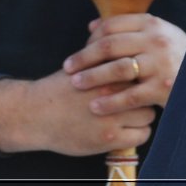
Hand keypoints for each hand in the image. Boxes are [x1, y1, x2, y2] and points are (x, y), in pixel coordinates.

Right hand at [0, 71, 156, 156]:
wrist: (36, 114)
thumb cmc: (60, 88)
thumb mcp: (83, 65)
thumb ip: (106, 57)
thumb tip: (128, 46)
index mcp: (106, 70)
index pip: (141, 68)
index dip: (143, 74)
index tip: (142, 79)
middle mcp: (112, 91)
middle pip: (147, 89)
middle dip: (145, 93)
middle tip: (141, 97)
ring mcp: (112, 116)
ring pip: (149, 113)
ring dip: (143, 114)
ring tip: (134, 114)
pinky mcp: (109, 138)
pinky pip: (142, 135)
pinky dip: (138, 132)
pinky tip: (129, 129)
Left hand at [63, 13, 185, 113]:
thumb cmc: (176, 55)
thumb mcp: (158, 34)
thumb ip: (128, 29)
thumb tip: (92, 26)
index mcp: (152, 24)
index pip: (112, 25)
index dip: (90, 38)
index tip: (78, 50)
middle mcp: (156, 40)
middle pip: (109, 45)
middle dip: (84, 57)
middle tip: (67, 67)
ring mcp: (160, 64)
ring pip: (116, 69)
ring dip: (92, 77)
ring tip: (76, 84)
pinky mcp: (162, 88)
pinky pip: (129, 96)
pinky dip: (110, 101)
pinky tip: (95, 106)